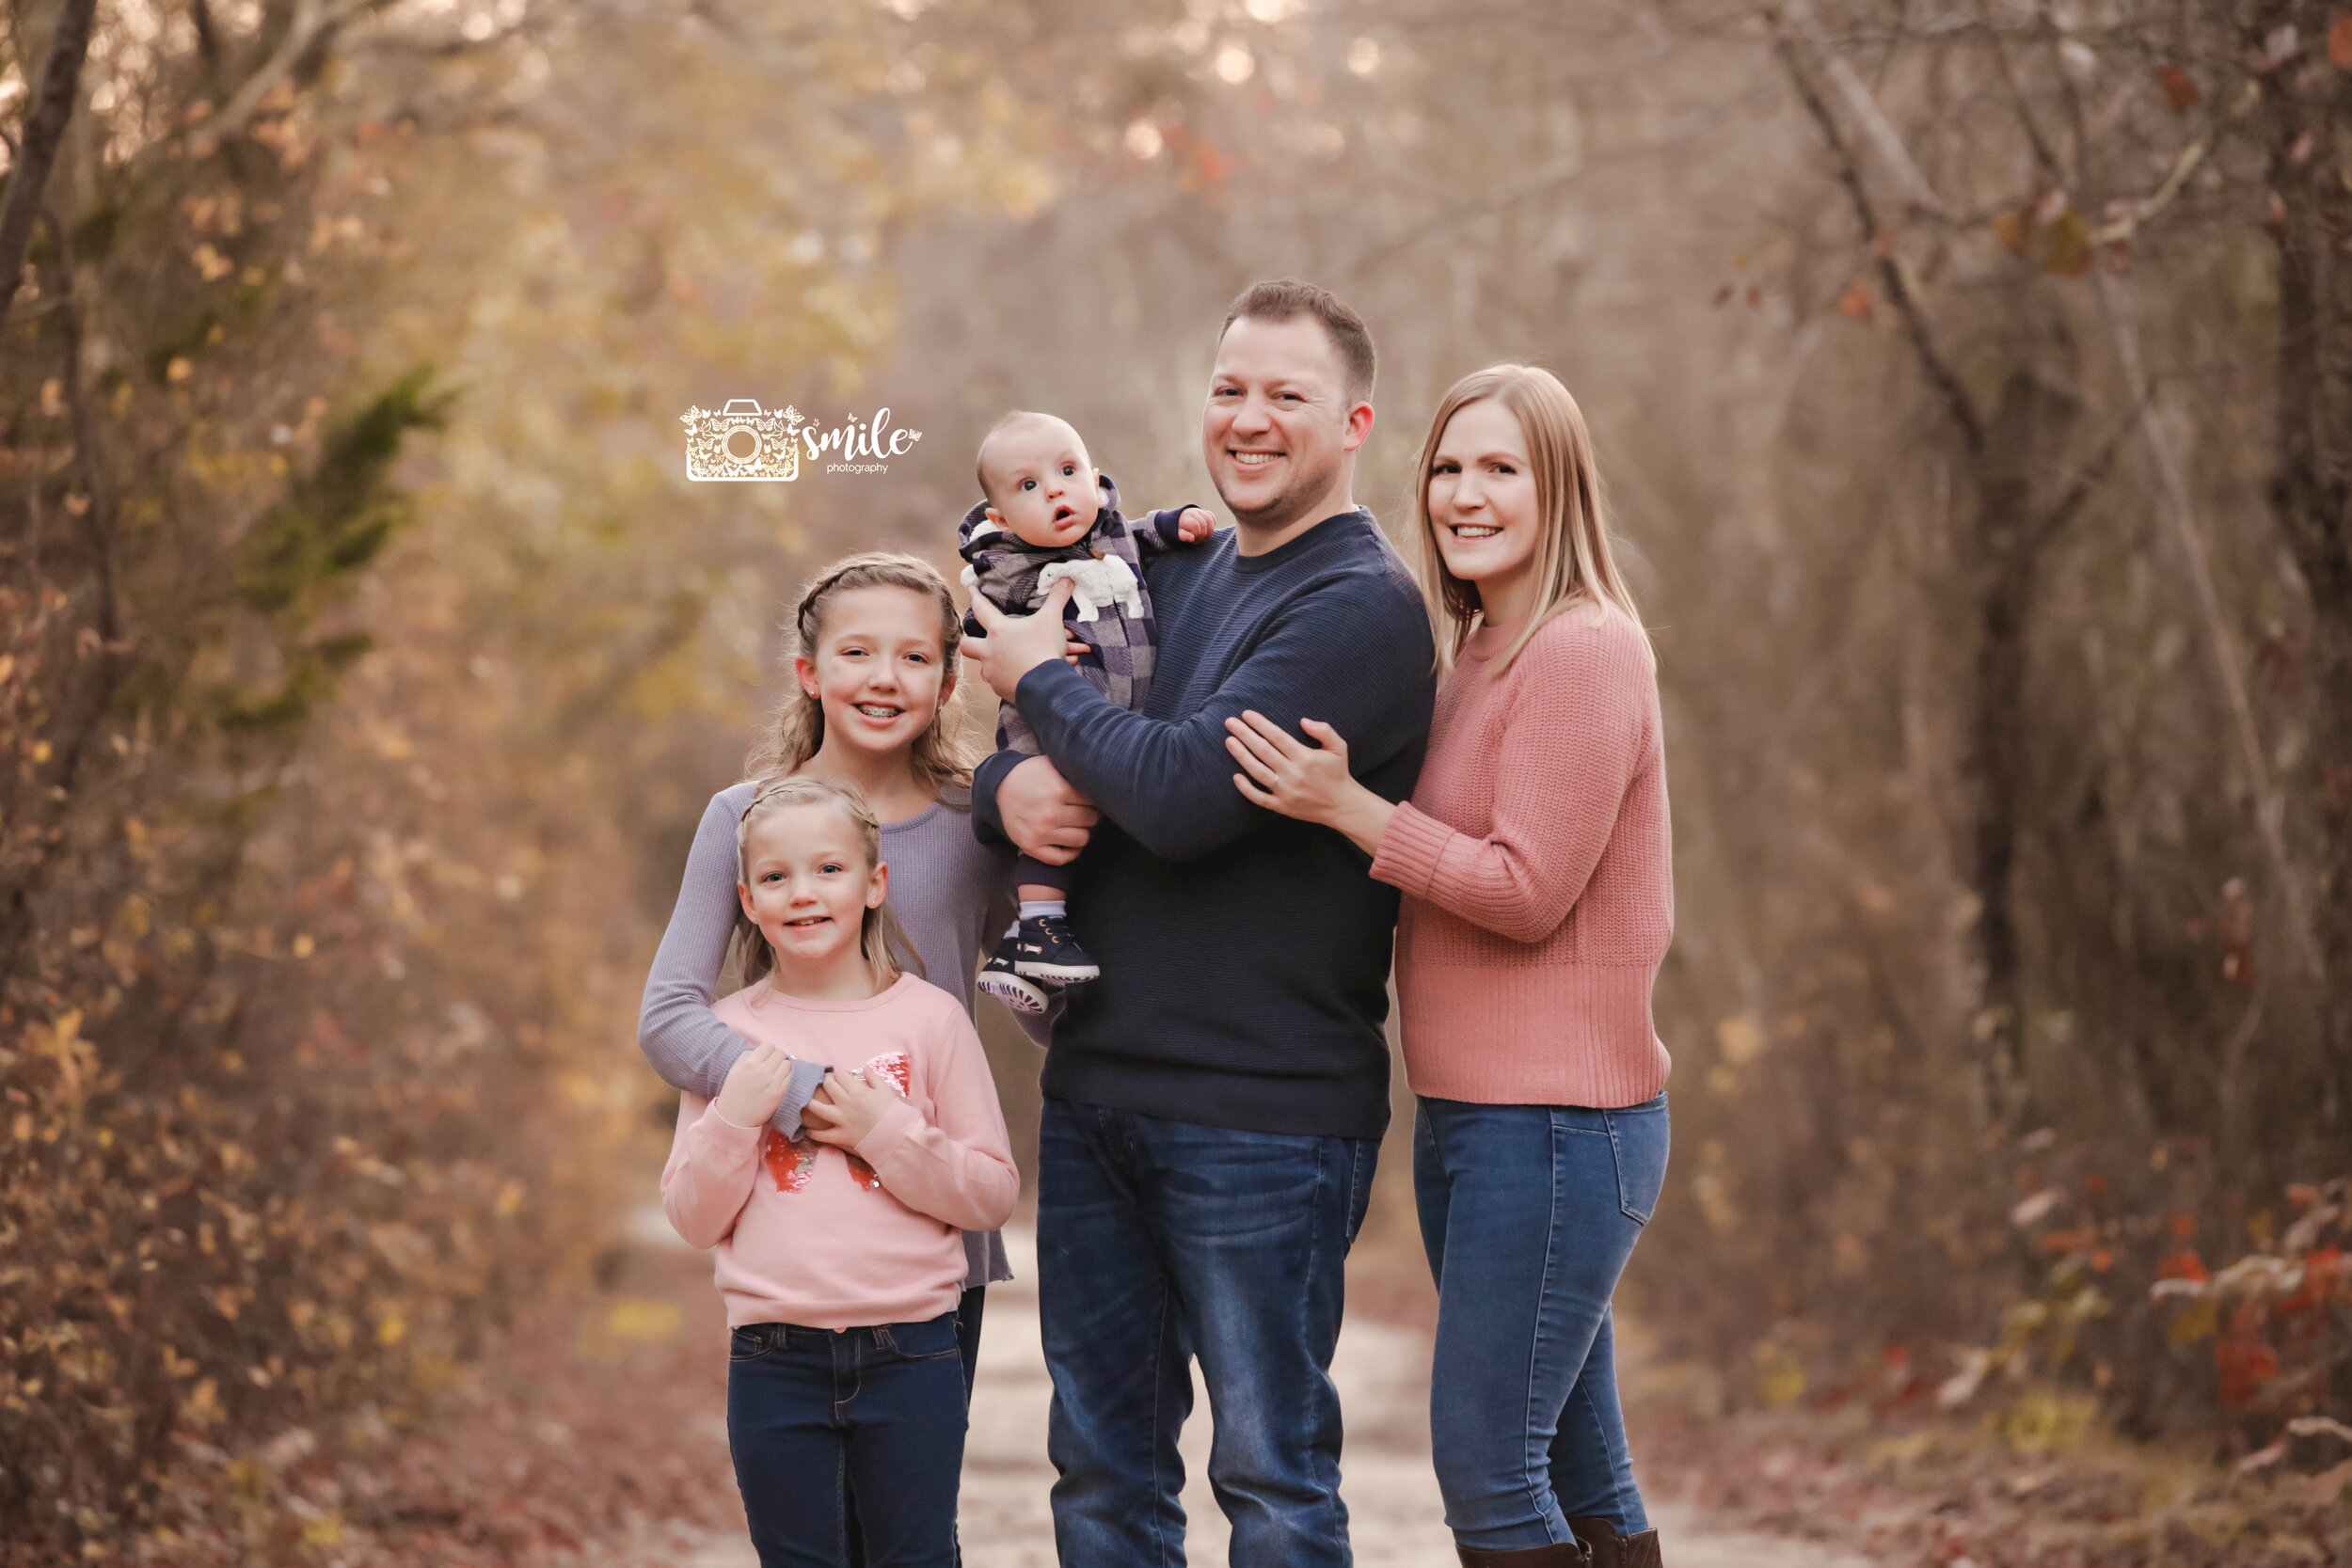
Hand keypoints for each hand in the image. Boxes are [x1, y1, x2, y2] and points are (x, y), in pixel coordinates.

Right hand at [714, 1042, 796, 1129]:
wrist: (734, 1118)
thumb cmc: (733, 1093)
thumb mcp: (734, 1070)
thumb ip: (746, 1056)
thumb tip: (760, 1050)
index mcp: (750, 1064)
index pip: (768, 1046)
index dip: (767, 1050)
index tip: (765, 1057)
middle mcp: (762, 1071)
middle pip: (780, 1053)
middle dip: (776, 1057)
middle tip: (771, 1065)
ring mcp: (772, 1082)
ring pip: (787, 1063)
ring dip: (782, 1066)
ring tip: (775, 1073)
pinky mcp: (779, 1093)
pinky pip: (789, 1077)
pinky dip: (785, 1076)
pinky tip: (777, 1081)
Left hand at [802, 1065, 898, 1148]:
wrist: (896, 1135)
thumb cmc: (892, 1111)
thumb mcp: (886, 1090)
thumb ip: (874, 1077)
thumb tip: (865, 1068)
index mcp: (857, 1091)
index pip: (840, 1075)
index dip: (839, 1073)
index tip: (840, 1075)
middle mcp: (846, 1103)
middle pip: (828, 1086)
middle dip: (826, 1081)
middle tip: (827, 1081)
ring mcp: (841, 1120)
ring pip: (818, 1108)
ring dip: (811, 1102)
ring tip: (808, 1100)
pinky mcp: (841, 1135)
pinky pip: (823, 1135)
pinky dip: (814, 1134)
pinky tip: (809, 1130)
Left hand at [964, 578, 1077, 701]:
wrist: (1046, 686)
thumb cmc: (1044, 649)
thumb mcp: (1052, 619)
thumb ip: (1057, 598)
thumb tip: (1067, 578)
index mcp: (998, 631)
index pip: (981, 608)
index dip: (976, 597)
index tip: (971, 589)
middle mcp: (990, 652)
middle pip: (967, 645)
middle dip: (969, 641)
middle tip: (976, 639)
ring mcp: (993, 673)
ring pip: (987, 667)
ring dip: (997, 663)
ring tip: (1014, 660)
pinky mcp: (1002, 690)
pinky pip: (1004, 683)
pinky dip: (1013, 679)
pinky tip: (1024, 677)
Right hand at [996, 755, 1095, 864]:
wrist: (999, 786)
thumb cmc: (1031, 774)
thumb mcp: (1052, 764)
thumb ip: (1074, 771)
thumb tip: (1102, 779)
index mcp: (1058, 790)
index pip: (1092, 800)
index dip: (1094, 798)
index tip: (1087, 797)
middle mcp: (1050, 813)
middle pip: (1090, 820)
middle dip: (1089, 814)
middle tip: (1082, 810)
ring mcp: (1040, 832)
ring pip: (1081, 839)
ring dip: (1081, 831)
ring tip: (1075, 824)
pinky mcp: (1030, 846)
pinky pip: (1061, 858)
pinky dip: (1071, 852)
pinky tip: (1070, 843)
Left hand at [1175, 506, 1214, 541]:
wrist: (1179, 521)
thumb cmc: (1179, 530)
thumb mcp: (1178, 534)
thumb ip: (1184, 536)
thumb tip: (1192, 538)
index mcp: (1185, 517)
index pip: (1196, 525)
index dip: (1197, 534)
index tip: (1193, 539)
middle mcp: (1193, 512)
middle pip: (1204, 524)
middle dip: (1203, 534)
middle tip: (1198, 540)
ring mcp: (1200, 511)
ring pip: (1210, 520)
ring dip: (1209, 531)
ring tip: (1204, 537)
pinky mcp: (1205, 512)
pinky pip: (1212, 517)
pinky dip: (1212, 525)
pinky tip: (1207, 531)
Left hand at [1224, 710, 1396, 856]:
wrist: (1342, 805)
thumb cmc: (1338, 772)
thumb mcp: (1338, 747)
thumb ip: (1324, 730)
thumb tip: (1302, 720)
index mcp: (1305, 757)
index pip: (1277, 736)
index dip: (1260, 724)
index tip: (1246, 714)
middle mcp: (1294, 774)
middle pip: (1263, 751)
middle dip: (1245, 734)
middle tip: (1229, 722)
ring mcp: (1286, 791)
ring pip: (1258, 772)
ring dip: (1241, 756)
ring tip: (1229, 741)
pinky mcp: (1282, 806)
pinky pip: (1259, 798)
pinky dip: (1246, 789)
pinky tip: (1235, 776)